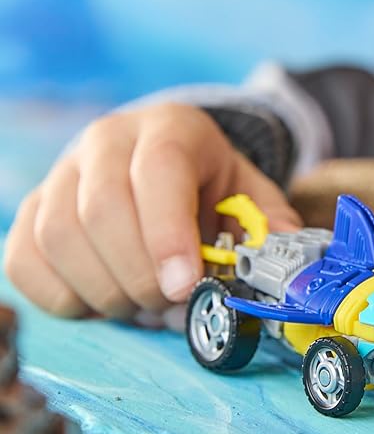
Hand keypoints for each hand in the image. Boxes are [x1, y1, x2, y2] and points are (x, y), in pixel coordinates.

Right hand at [3, 103, 300, 318]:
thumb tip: (287, 274)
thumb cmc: (209, 184)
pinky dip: (62, 295)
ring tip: (142, 304)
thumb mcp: (250, 195)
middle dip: (139, 275)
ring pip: (59, 236)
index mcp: (170, 129)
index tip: (184, 287)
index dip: (167, 234)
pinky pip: (24, 258)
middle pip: (102, 209)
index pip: (158, 172)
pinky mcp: (32, 208)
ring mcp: (62, 173)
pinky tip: (102, 300)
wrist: (162, 159)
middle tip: (170, 303)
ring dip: (104, 290)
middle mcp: (106, 140)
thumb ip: (271, 229)